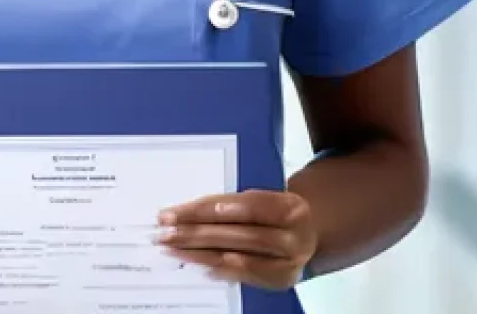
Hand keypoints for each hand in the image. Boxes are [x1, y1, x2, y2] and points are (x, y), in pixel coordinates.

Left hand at [156, 189, 317, 290]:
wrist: (310, 232)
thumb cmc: (277, 209)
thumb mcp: (268, 196)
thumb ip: (237, 202)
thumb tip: (190, 209)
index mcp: (290, 207)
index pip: (249, 206)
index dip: (216, 208)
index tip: (184, 211)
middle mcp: (293, 237)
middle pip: (238, 234)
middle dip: (197, 230)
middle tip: (166, 228)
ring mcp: (288, 262)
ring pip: (237, 256)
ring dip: (199, 252)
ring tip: (172, 247)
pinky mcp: (280, 281)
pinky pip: (244, 276)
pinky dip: (219, 269)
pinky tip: (198, 266)